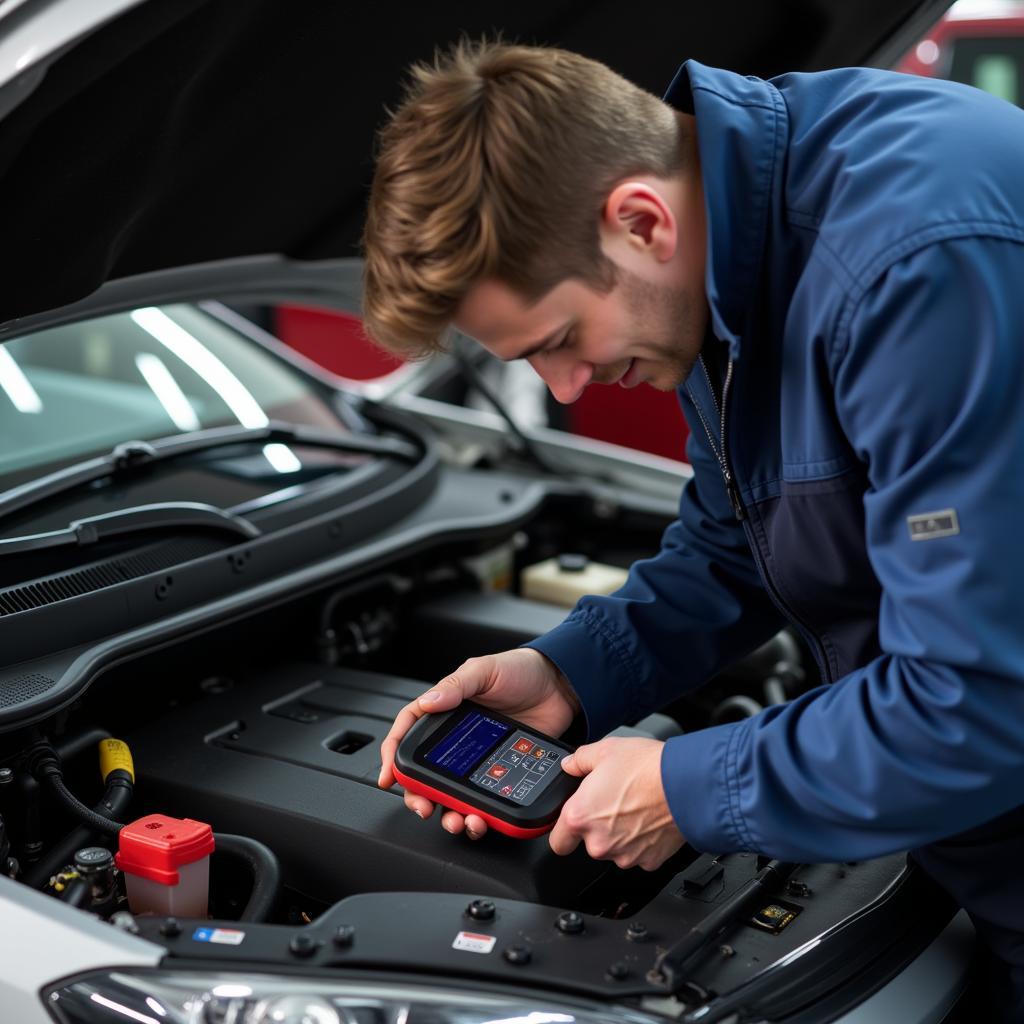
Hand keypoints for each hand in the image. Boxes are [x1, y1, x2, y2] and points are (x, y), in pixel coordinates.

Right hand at [378, 647, 579, 838]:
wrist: (561, 686)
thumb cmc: (520, 670)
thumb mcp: (483, 670)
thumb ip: (455, 686)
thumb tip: (428, 702)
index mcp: (445, 710)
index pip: (409, 734)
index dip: (393, 755)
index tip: (388, 777)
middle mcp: (457, 739)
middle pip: (426, 775)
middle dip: (419, 796)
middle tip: (423, 808)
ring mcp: (478, 759)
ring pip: (453, 794)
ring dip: (450, 812)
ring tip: (458, 820)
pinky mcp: (500, 772)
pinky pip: (484, 799)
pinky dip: (480, 814)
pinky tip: (483, 818)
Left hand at [549, 737, 683, 869]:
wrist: (687, 785)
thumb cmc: (647, 768)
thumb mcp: (605, 750)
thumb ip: (579, 760)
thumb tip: (571, 764)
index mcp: (580, 816)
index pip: (557, 842)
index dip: (563, 831)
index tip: (571, 824)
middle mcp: (599, 842)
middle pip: (590, 843)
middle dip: (598, 827)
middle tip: (614, 802)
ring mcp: (625, 855)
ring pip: (615, 849)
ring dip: (621, 835)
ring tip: (635, 807)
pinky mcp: (648, 861)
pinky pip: (639, 854)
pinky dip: (642, 841)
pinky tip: (649, 819)